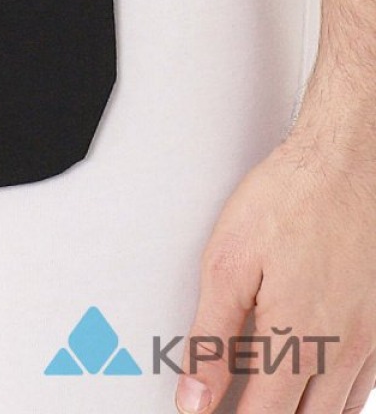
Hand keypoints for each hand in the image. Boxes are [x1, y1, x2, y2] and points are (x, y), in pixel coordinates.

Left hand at [176, 124, 375, 413]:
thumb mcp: (228, 263)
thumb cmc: (288, 200)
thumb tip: (194, 396)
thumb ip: (211, 336)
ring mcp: (369, 343)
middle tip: (227, 402)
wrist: (347, 164)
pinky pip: (359, 388)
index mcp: (296, 338)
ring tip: (257, 390)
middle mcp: (341, 351)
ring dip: (297, 409)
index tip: (204, 413)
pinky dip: (330, 397)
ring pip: (334, 411)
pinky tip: (303, 379)